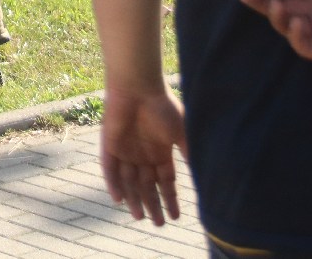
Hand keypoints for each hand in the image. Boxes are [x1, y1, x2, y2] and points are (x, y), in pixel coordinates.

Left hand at [100, 86, 185, 225]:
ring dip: (133, 199)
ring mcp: (125, 150)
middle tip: (158, 224)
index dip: (171, 199)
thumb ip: (189, 155)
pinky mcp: (109, 145)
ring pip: (128, 181)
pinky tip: (118, 199)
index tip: (176, 217)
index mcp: (161, 152)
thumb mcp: (182, 134)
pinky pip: (109, 168)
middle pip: (147, 186)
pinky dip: (113, 183)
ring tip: (139, 217)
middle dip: (153, 204)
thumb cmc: (162, 107)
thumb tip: (202, 176)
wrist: (138, 87)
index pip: (166, 182)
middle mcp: (142, 154)